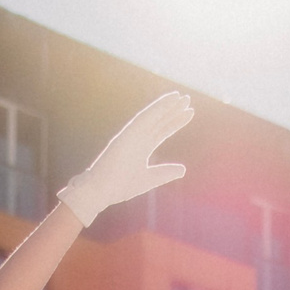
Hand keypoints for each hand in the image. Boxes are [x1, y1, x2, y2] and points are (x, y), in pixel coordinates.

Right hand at [56, 92, 192, 226]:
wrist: (100, 192)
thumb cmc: (120, 187)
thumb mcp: (150, 179)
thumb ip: (165, 173)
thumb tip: (183, 169)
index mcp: (141, 147)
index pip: (161, 130)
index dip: (175, 122)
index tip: (189, 113)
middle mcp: (137, 138)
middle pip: (158, 121)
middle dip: (173, 110)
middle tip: (187, 100)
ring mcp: (131, 135)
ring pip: (152, 116)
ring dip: (165, 105)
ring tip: (180, 97)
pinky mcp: (126, 134)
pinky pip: (144, 118)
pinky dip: (156, 109)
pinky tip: (168, 102)